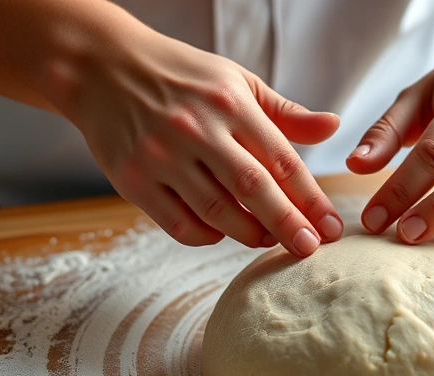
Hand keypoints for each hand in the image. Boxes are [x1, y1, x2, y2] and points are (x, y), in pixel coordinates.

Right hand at [46, 12, 343, 255]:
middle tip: (310, 249)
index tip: (331, 226)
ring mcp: (161, 156)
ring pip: (216, 212)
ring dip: (249, 233)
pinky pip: (178, 224)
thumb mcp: (236, 81)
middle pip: (253, 189)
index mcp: (230, 103)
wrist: (100, 67)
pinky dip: (205, 236)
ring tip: (268, 241)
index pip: (281, 159)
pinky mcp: (131, 179)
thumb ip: (284, 113)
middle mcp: (196, 129)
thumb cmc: (179, 76)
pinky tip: (220, 232)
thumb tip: (334, 127)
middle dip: (288, 224)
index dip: (311, 198)